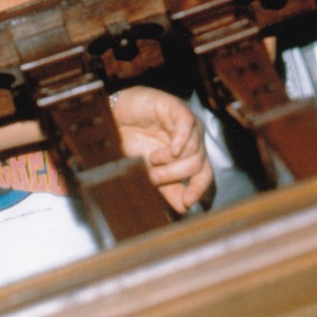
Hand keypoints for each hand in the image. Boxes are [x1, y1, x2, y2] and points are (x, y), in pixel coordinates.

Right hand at [111, 86, 212, 213]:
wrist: (113, 118)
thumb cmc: (131, 141)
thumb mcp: (148, 170)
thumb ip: (167, 188)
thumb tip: (184, 209)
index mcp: (189, 155)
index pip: (204, 175)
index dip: (198, 189)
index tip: (187, 202)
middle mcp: (192, 139)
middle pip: (198, 164)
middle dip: (175, 174)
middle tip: (154, 176)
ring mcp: (186, 124)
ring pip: (194, 148)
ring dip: (170, 159)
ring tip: (151, 158)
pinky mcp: (176, 107)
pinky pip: (188, 125)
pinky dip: (181, 140)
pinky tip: (172, 149)